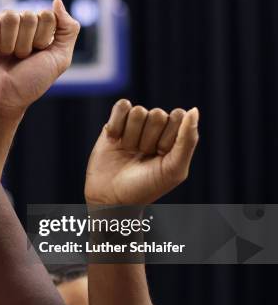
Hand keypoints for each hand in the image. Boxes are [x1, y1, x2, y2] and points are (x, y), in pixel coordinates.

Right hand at [0, 0, 79, 118]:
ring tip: (4, 58)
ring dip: (9, 44)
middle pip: (28, 16)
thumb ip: (68, 29)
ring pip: (9, 17)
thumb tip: (57, 1)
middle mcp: (19, 26)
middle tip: (18, 59)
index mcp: (38, 30)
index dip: (43, 38)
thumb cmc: (28, 84)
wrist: (1, 101)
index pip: (47, 16)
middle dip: (26, 43)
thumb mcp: (59, 59)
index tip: (36, 56)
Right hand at [85, 100, 199, 204]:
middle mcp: (155, 129)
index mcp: (174, 137)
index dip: (168, 136)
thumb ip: (187, 140)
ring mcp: (134, 125)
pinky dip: (117, 123)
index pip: (177, 116)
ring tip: (128, 152)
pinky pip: (121, 106)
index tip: (161, 155)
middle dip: (148, 138)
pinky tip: (115, 140)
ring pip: (138, 111)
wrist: (112, 198)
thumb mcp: (174, 169)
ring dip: (131, 135)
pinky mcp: (114, 124)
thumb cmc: (146, 187)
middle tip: (142, 157)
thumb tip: (194, 109)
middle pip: (157, 114)